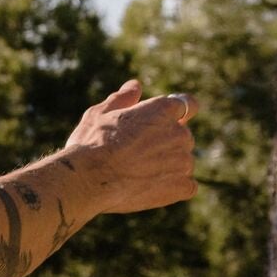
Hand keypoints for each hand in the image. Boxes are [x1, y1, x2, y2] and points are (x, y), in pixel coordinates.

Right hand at [62, 78, 197, 214]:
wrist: (88, 179)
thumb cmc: (90, 144)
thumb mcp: (99, 114)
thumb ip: (122, 99)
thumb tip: (135, 86)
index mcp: (164, 109)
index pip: (188, 105)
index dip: (176, 114)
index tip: (163, 124)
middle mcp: (179, 132)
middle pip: (182, 137)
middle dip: (165, 144)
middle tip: (136, 156)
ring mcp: (183, 161)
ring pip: (182, 162)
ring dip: (167, 167)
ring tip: (137, 175)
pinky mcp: (181, 186)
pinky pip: (186, 186)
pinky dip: (173, 188)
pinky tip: (150, 189)